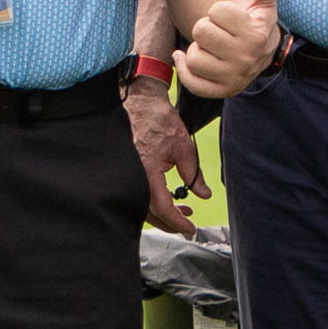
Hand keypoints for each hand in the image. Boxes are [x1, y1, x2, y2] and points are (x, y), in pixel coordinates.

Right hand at [125, 80, 206, 230]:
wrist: (139, 100)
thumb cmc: (159, 119)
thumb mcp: (183, 147)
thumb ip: (194, 174)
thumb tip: (203, 194)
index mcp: (147, 170)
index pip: (162, 207)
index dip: (177, 222)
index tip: (190, 228)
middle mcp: (132, 175)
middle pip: (149, 213)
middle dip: (170, 221)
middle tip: (187, 221)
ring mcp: (126, 173)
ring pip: (141, 205)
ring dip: (161, 211)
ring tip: (181, 208)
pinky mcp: (124, 169)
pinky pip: (136, 193)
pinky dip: (151, 200)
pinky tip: (166, 196)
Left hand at [176, 0, 302, 100]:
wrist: (258, 55)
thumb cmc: (254, 20)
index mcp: (256, 33)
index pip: (216, 10)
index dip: (219, 11)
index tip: (232, 18)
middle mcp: (247, 58)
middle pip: (200, 30)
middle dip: (207, 28)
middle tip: (222, 33)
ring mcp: (234, 77)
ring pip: (193, 56)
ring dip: (199, 49)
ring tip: (215, 48)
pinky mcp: (221, 92)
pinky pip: (190, 82)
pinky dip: (185, 69)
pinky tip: (190, 59)